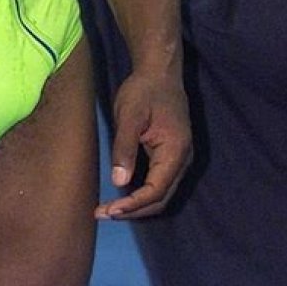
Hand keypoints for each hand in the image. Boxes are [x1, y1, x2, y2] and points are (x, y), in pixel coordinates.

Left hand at [95, 70, 191, 219]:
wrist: (159, 70)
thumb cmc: (144, 90)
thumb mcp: (130, 115)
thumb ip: (125, 148)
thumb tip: (119, 182)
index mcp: (175, 152)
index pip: (156, 190)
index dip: (133, 204)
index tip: (109, 211)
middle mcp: (183, 160)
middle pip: (161, 198)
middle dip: (133, 210)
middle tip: (104, 214)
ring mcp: (180, 158)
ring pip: (161, 193)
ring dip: (137, 204)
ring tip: (110, 209)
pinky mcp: (172, 154)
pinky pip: (159, 181)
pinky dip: (142, 192)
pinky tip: (123, 193)